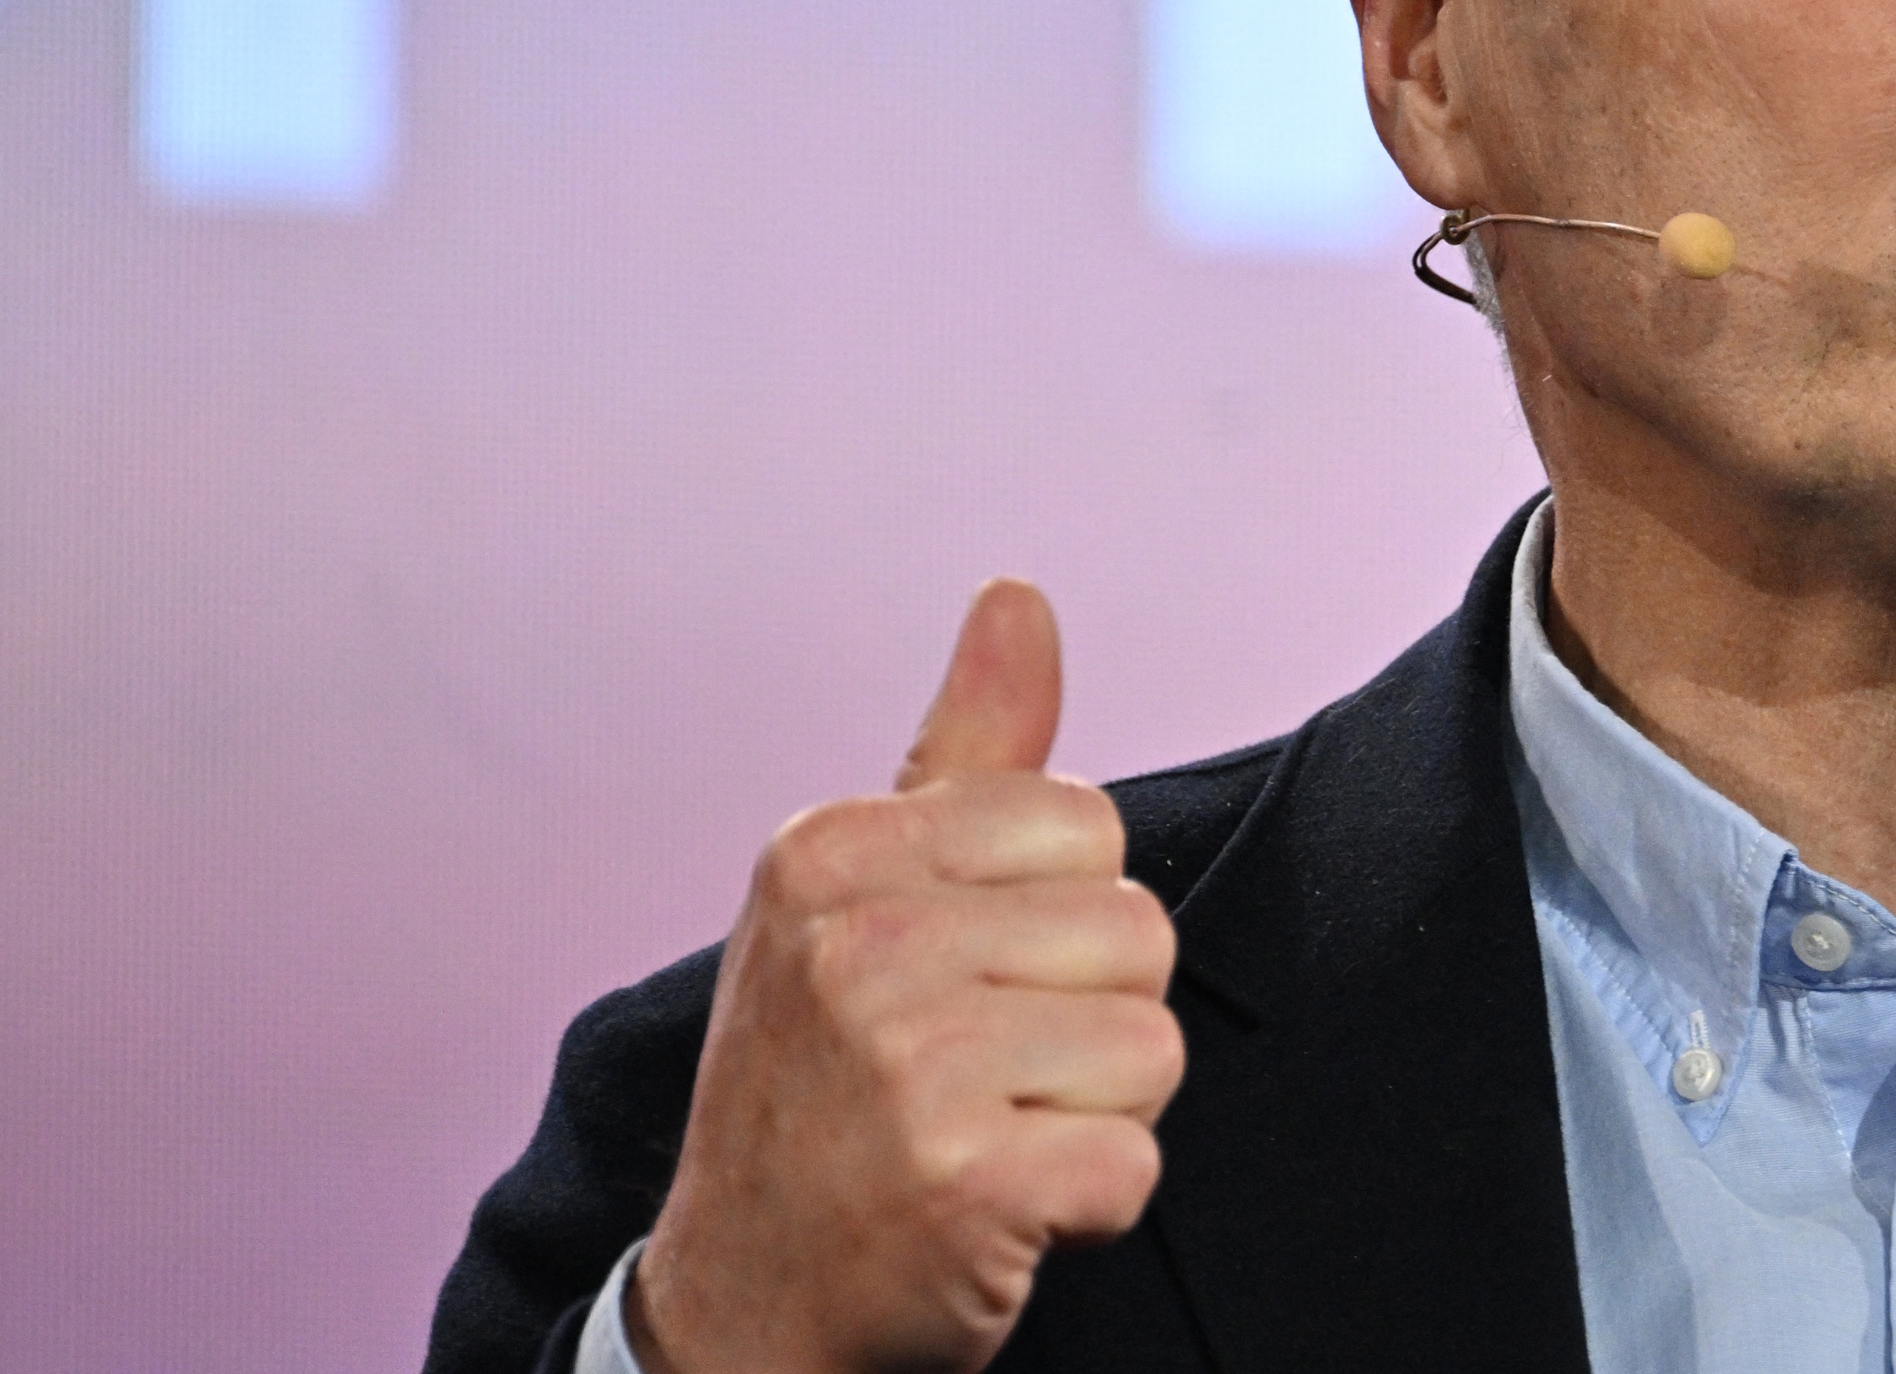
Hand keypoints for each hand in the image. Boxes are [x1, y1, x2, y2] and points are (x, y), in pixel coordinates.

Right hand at [627, 583, 1183, 1373]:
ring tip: (985, 1139)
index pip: (1088, 824)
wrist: (741, 1303)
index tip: (962, 981)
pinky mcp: (962, 1186)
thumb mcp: (860, 897)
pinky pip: (1136, 1162)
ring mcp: (904, 1066)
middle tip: (976, 1077)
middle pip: (1136, 932)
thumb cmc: (823, 1084)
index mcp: (830, 850)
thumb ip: (964, 749)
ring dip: (1093, 1114)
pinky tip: (997, 1215)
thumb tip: (1019, 594)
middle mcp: (856, 945)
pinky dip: (1090, 1205)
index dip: (1057, 917)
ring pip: (1153, 1046)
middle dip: (1087, 1016)